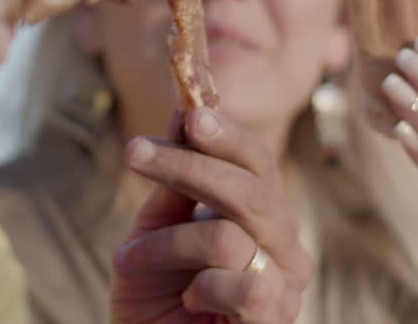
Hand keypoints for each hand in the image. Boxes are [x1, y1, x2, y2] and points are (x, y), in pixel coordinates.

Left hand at [110, 108, 311, 323]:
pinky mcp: (278, 317)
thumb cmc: (157, 296)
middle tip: (135, 152)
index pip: (256, 162)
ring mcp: (287, 282)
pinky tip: (189, 300)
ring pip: (229, 235)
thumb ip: (174, 182)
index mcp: (261, 213)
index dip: (226, 136)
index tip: (186, 115)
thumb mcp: (155, 229)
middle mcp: (284, 242)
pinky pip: (243, 285)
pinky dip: (201, 288)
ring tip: (130, 259)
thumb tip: (182, 114)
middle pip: (250, 187)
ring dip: (166, 245)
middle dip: (188, 166)